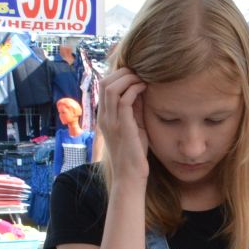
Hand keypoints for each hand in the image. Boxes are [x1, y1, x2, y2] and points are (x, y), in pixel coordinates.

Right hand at [98, 68, 150, 186]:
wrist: (130, 177)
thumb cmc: (134, 154)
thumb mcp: (134, 126)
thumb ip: (135, 109)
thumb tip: (142, 89)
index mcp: (104, 116)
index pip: (104, 85)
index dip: (119, 74)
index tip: (135, 74)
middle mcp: (104, 117)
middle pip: (105, 82)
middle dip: (123, 72)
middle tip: (139, 72)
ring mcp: (111, 121)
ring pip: (111, 88)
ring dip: (128, 78)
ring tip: (142, 78)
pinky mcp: (121, 127)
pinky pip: (123, 100)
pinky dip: (134, 89)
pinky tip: (144, 88)